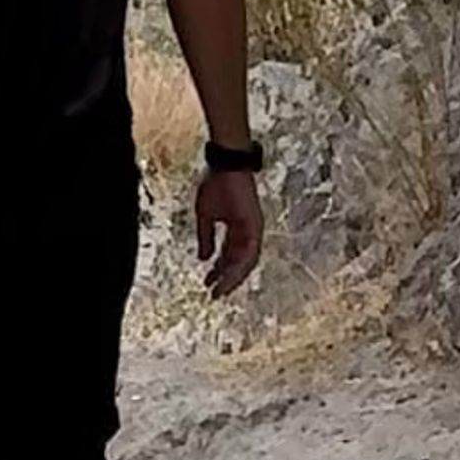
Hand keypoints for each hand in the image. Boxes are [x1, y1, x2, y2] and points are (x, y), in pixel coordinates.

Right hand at [193, 162, 265, 297]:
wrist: (226, 166)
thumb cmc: (216, 184)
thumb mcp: (205, 215)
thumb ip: (206, 237)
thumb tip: (203, 258)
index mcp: (236, 228)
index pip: (229, 256)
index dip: (219, 271)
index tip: (207, 285)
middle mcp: (247, 232)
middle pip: (239, 263)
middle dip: (226, 279)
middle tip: (214, 294)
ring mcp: (253, 230)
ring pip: (246, 262)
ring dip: (233, 277)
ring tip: (220, 290)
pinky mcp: (256, 226)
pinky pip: (250, 253)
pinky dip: (240, 266)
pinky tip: (228, 275)